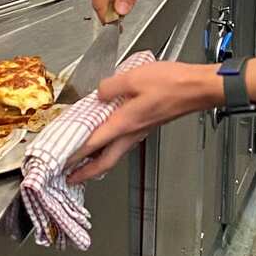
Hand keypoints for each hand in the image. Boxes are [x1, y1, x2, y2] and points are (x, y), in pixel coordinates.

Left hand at [66, 62, 222, 183]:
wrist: (196, 88)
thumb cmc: (171, 84)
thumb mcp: (134, 77)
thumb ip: (111, 86)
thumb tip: (100, 92)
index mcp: (124, 123)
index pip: (91, 144)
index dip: (73, 156)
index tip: (59, 164)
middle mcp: (131, 133)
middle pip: (104, 161)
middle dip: (85, 173)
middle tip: (71, 178)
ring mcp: (140, 131)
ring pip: (114, 154)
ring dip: (97, 162)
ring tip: (84, 163)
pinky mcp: (147, 125)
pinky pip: (123, 143)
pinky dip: (110, 148)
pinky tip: (108, 139)